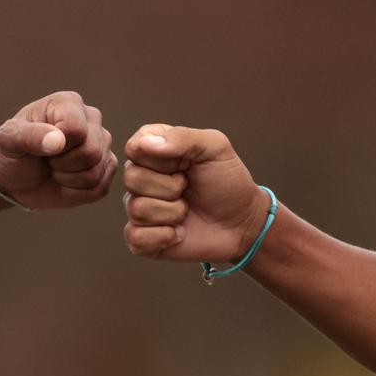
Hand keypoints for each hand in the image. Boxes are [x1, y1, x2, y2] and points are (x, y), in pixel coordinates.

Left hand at [0, 91, 115, 210]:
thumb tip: (58, 141)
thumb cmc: (12, 152)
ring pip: (97, 172)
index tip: (40, 146)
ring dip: (69, 180)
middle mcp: (91, 119)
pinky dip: (77, 193)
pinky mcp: (106, 167)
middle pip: (92, 152)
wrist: (15, 178)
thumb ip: (29, 136)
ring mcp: (102, 143)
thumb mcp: (9, 141)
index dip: (58, 147)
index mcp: (69, 103)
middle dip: (63, 165)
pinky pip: (100, 188)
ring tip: (55, 170)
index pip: (76, 130)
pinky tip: (65, 183)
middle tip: (47, 160)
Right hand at [121, 124, 267, 263]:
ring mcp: (139, 208)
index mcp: (153, 150)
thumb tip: (145, 144)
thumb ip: (182, 137)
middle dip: (170, 187)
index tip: (186, 163)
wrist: (242, 222)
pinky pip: (136, 238)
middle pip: (132, 179)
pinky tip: (179, 233)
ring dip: (172, 213)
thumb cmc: (227, 181)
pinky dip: (163, 237)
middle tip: (189, 188)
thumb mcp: (215, 148)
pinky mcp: (142, 238)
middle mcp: (141, 177)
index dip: (162, 159)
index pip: (134, 148)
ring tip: (187, 210)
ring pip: (137, 209)